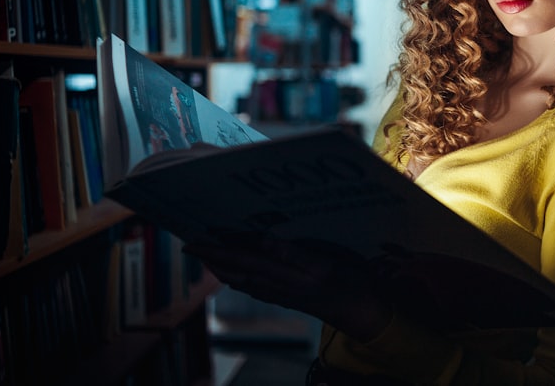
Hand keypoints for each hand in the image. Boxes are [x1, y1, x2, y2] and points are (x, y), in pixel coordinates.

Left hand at [184, 236, 392, 341]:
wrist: (361, 312)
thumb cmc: (349, 284)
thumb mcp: (326, 264)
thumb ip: (294, 254)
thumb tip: (264, 242)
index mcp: (283, 275)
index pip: (241, 259)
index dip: (216, 250)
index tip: (193, 242)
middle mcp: (276, 286)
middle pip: (235, 271)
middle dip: (212, 259)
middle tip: (192, 244)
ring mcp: (281, 293)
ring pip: (242, 280)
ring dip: (223, 267)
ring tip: (209, 253)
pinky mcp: (288, 296)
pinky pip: (254, 286)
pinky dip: (240, 276)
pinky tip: (239, 272)